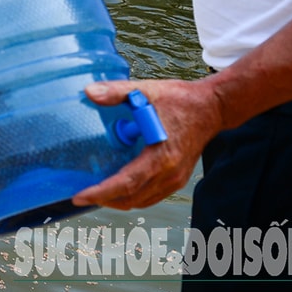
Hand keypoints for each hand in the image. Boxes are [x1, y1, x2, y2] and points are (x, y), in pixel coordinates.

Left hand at [70, 78, 224, 209]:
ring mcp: (176, 179)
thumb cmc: (181, 100)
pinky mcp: (178, 178)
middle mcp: (170, 174)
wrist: (211, 108)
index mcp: (161, 157)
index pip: (126, 183)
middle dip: (104, 200)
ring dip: (118, 201)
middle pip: (132, 198)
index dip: (101, 192)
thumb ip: (116, 92)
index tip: (80, 196)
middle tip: (81, 196)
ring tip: (96, 194)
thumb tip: (89, 93)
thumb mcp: (146, 91)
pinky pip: (152, 196)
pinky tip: (119, 189)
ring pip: (142, 201)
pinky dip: (133, 197)